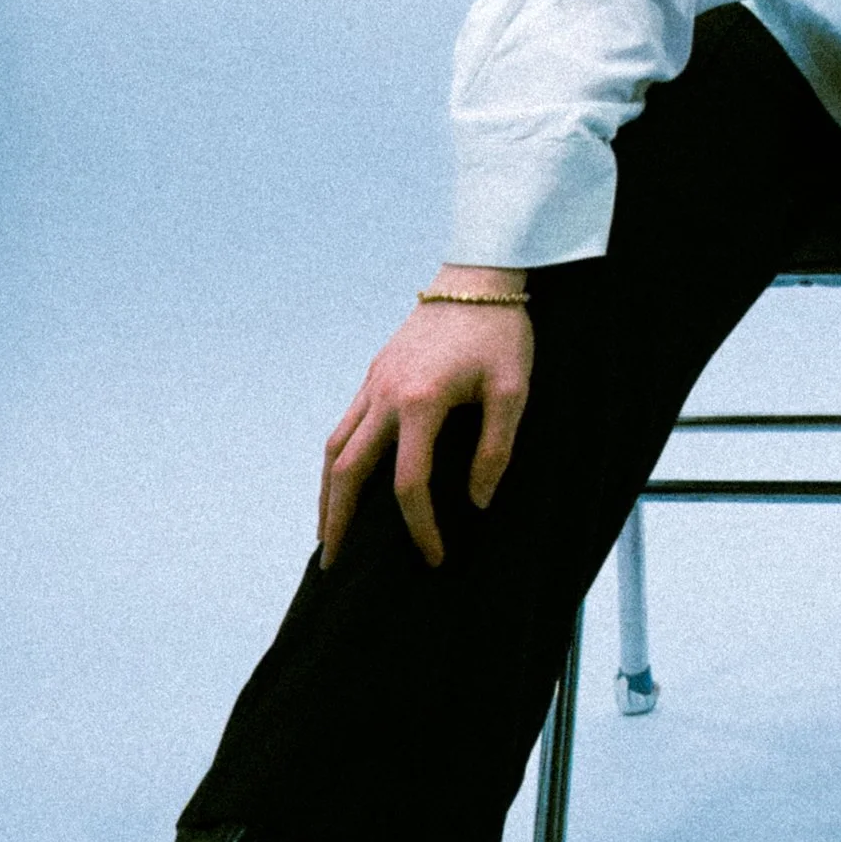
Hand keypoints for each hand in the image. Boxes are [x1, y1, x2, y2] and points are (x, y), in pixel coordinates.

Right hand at [319, 267, 533, 569]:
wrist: (478, 277)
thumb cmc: (503, 334)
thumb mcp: (514, 391)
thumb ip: (495, 450)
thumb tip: (476, 503)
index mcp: (421, 402)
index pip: (409, 483)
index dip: (420, 527)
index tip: (435, 556)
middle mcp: (385, 395)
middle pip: (346, 471)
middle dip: (337, 522)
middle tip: (333, 565)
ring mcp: (374, 383)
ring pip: (334, 448)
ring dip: (326, 494)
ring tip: (327, 533)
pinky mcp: (374, 374)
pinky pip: (344, 426)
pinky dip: (336, 462)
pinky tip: (343, 483)